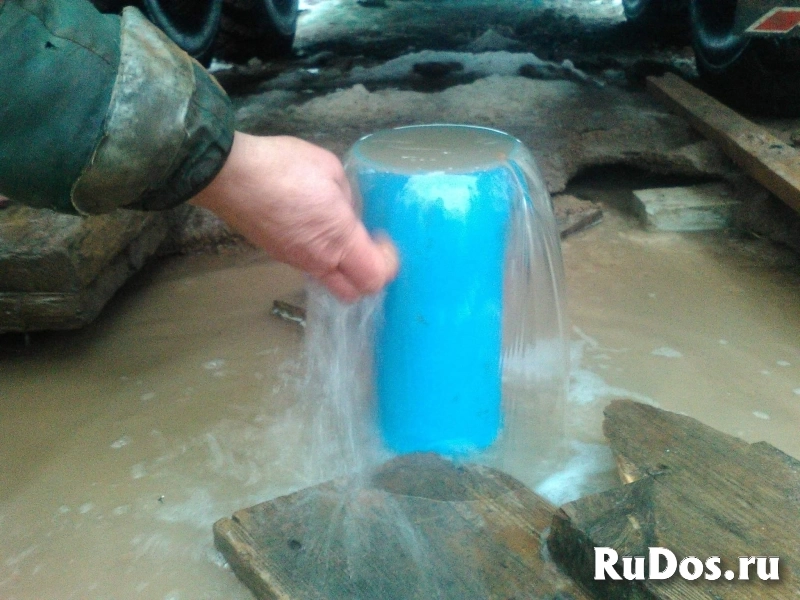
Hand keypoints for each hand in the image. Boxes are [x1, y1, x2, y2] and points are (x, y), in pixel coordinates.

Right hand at [191, 132, 398, 300]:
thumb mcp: (330, 170)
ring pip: (330, 281)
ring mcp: (295, 261)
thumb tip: (346, 211)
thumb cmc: (284, 166)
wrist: (230, 175)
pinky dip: (321, 256)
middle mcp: (318, 260)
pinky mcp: (277, 254)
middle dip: (367, 276)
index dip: (388, 264)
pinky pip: (309, 266)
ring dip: (343, 267)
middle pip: (353, 293)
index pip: (375, 277)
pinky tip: (315, 227)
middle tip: (368, 246)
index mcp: (338, 239)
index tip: (383, 240)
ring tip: (341, 233)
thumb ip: (347, 197)